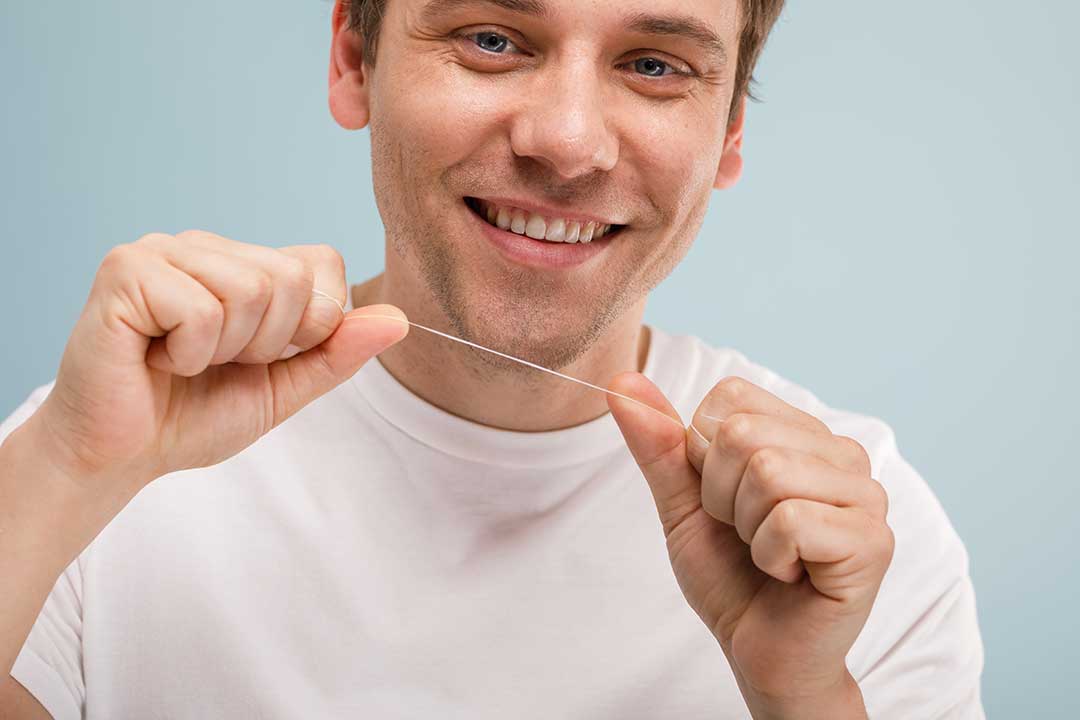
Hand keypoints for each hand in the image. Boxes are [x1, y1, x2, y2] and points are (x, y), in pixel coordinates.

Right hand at [33, 230, 407, 496]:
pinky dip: (187, 353)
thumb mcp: (285, 388)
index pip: (322, 263)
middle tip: (215, 362)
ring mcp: (162, 250)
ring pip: (252, 290)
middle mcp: (205, 245)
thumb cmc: (192, 416)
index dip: (310, 325)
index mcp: (244, 263)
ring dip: (225, 350)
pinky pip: (201, 310)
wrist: (120, 455)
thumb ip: (338, 353)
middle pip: (292, 278)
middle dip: (267, 343)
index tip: (262, 356)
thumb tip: (400, 319)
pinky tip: (155, 357)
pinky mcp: (125, 270)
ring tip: (184, 359)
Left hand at [607, 373, 892, 716]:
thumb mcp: (682, 501)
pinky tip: (790, 576)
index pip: (730, 397)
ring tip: (770, 554)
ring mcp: (866, 494)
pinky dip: (770, 557)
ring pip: (768, 471)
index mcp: (802, 433)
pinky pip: (791, 520)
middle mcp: (843, 453)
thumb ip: (658, 441)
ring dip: (746, 528)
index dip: (705, 456)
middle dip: (721, 495)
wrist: (759, 651)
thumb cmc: (730, 575)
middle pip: (743, 433)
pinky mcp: (873, 541)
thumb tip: (621, 380)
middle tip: (747, 535)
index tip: (726, 502)